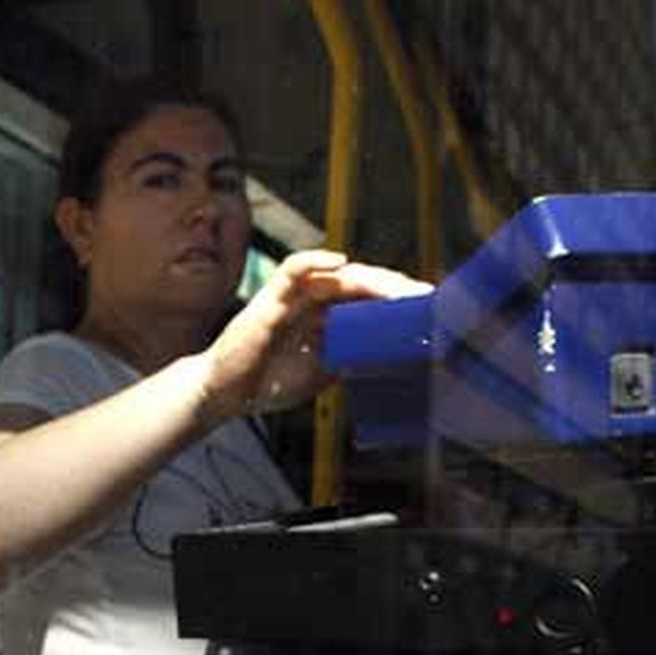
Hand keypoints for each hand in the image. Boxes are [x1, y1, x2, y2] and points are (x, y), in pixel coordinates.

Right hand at [205, 250, 430, 416]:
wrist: (226, 394)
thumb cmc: (268, 382)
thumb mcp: (324, 371)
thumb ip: (353, 357)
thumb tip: (395, 352)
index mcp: (328, 319)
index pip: (370, 300)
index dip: (398, 301)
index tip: (429, 308)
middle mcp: (314, 302)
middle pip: (361, 283)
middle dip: (395, 289)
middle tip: (425, 298)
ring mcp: (293, 298)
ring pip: (337, 274)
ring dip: (370, 278)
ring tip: (398, 287)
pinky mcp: (271, 298)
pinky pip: (294, 269)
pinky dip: (315, 260)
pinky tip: (339, 262)